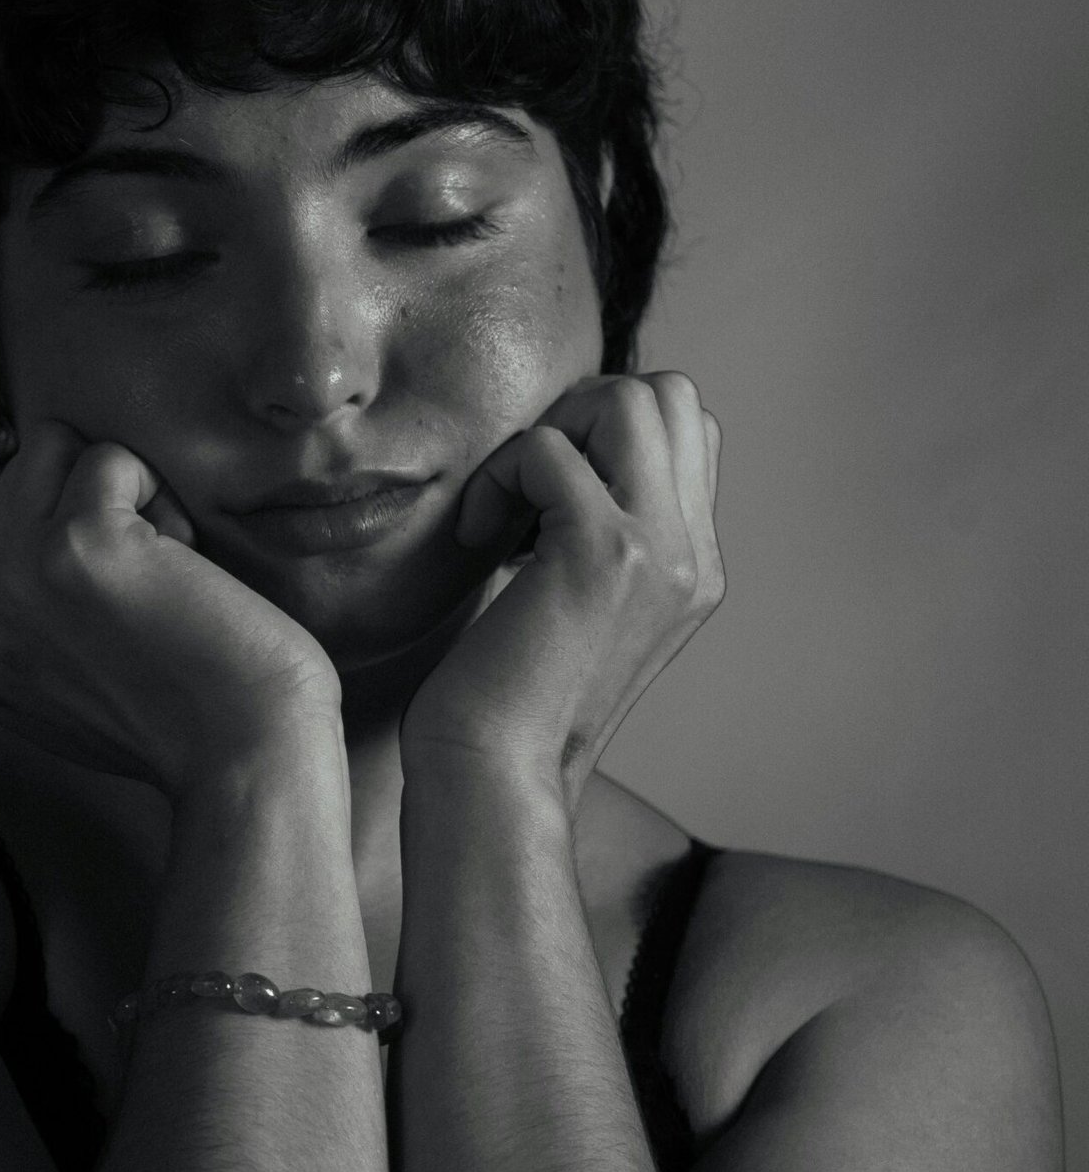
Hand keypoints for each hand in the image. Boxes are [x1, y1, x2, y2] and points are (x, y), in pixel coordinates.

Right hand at [0, 421, 342, 801]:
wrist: (246, 760)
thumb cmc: (188, 719)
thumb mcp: (67, 681)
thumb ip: (28, 616)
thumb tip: (28, 522)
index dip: (76, 552)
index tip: (120, 633)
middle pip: (22, 480)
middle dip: (98, 514)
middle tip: (148, 602)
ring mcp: (12, 577)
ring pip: (57, 450)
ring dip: (128, 499)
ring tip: (163, 582)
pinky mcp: (72, 543)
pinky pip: (112, 458)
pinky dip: (164, 499)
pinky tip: (184, 574)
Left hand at [398, 373, 724, 812]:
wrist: (496, 773)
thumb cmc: (508, 697)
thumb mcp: (577, 606)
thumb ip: (599, 535)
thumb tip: (562, 455)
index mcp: (694, 569)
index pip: (687, 432)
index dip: (606, 433)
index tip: (544, 499)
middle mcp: (693, 557)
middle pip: (671, 397)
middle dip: (583, 413)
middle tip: (528, 486)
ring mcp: (660, 553)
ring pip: (629, 400)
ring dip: (549, 432)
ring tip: (507, 508)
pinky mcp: (603, 554)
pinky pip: (551, 446)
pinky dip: (499, 474)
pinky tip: (477, 536)